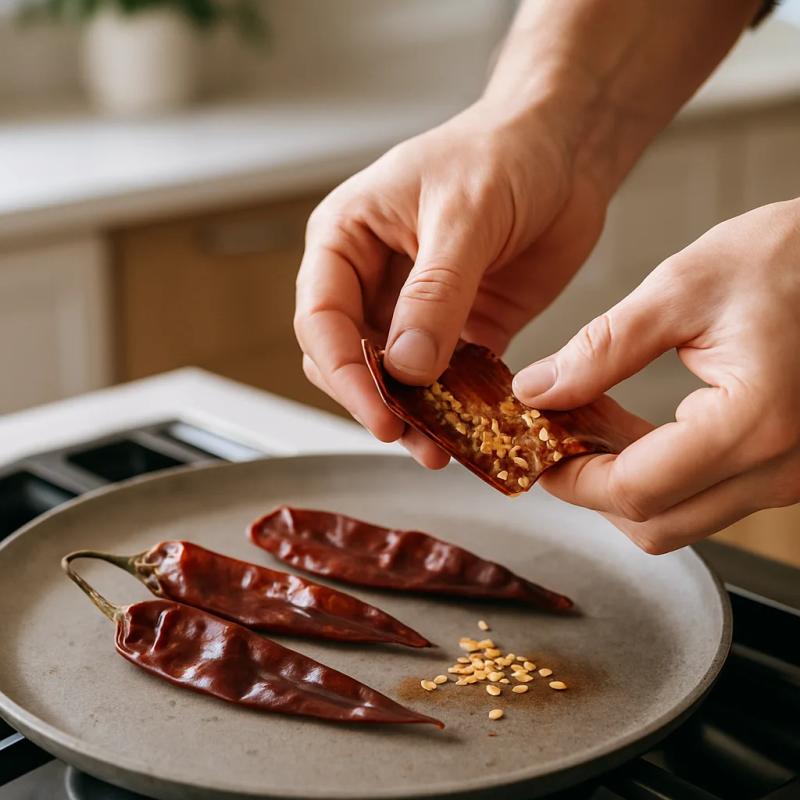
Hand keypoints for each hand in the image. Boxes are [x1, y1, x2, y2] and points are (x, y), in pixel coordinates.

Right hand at [295, 98, 609, 466]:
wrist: (565, 151)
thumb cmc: (505, 153)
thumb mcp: (466, 215)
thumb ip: (436, 292)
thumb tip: (408, 367)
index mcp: (347, 239)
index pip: (320, 317)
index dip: (343, 372)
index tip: (380, 413)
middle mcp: (370, 278)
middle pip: (347, 357)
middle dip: (375, 400)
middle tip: (414, 438)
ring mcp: (413, 308)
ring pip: (393, 378)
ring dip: (414, 414)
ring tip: (442, 448)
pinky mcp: (458, 328)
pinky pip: (444, 379)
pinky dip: (454, 406)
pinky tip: (473, 426)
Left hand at [513, 199, 799, 552]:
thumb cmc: (788, 259)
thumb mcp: (681, 290)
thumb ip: (602, 350)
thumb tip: (537, 391)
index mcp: (754, 424)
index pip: (636, 491)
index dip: (572, 479)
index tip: (537, 447)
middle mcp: (778, 469)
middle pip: (655, 524)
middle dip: (590, 487)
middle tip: (556, 434)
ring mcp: (786, 476)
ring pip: (677, 517)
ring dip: (620, 480)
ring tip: (586, 420)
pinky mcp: (781, 468)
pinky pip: (702, 495)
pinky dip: (654, 472)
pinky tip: (625, 425)